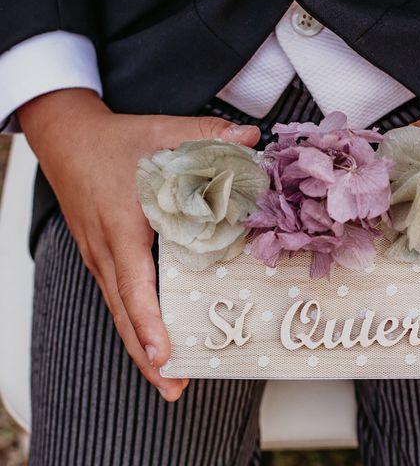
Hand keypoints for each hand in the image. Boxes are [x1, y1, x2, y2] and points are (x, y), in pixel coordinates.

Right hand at [18, 89, 260, 400]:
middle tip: (173, 387)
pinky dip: (134, 323)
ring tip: (166, 378)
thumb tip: (251, 139)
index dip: (149, 322)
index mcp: (123, 227)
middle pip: (125, 313)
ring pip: (119, 311)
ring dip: (140, 346)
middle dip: (147, 355)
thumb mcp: (161, 132)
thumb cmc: (113, 140)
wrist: (66, 136)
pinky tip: (151, 340)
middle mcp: (107, 250)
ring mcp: (100, 256)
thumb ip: (207, 136)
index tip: (164, 354)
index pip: (135, 284)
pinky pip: (118, 297)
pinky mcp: (101, 255)